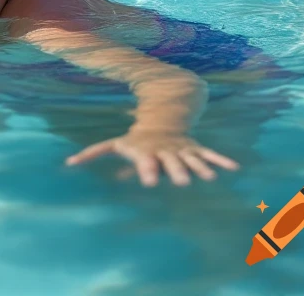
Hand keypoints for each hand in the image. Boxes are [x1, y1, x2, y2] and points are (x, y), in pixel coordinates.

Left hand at [65, 131, 238, 186]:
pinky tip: (235, 169)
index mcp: (145, 152)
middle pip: (170, 162)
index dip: (145, 170)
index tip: (147, 182)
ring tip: (210, 178)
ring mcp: (181, 149)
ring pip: (192, 159)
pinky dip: (221, 160)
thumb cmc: (134, 140)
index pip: (144, 162)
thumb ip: (93, 153)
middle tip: (183, 183)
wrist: (160, 119)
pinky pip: (209, 153)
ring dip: (201, 168)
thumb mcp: (115, 145)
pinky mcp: (194, 148)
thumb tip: (68, 163)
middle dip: (176, 171)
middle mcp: (164, 151)